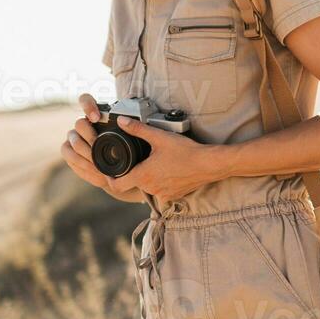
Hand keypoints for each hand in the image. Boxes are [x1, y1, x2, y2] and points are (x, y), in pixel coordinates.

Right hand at [59, 93, 141, 199]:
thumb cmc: (128, 154)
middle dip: (90, 137)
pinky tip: (92, 169)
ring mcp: (74, 137)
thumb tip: (131, 114)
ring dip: (87, 153)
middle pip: (80, 123)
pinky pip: (68, 153)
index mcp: (97, 115)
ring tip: (99, 164)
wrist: (118, 174)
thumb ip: (132, 128)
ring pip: (74, 140)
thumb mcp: (134, 140)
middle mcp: (84, 124)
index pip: (86, 100)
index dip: (88, 106)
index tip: (96, 117)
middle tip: (99, 147)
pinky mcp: (68, 150)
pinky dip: (81, 163)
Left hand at [105, 114, 225, 201]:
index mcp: (143, 176)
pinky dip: (162, 182)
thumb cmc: (185, 151)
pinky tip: (169, 170)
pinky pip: (161, 190)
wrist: (208, 164)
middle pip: (134, 183)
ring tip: (158, 162)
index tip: (110, 172)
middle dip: (135, 172)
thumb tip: (122, 122)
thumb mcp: (159, 137)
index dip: (110, 179)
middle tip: (141, 158)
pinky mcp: (174, 196)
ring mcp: (163, 194)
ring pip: (148, 186)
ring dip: (149, 177)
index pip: (117, 185)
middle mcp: (150, 188)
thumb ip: (138, 129)